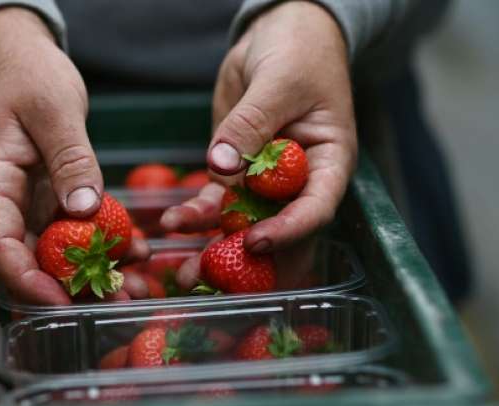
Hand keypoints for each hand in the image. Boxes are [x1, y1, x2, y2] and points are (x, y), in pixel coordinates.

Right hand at [0, 7, 146, 304]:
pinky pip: (76, 228)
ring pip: (57, 250)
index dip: (27, 279)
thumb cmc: (25, 73)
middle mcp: (9, 201)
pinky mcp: (53, 195)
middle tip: (118, 303)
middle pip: (30, 258)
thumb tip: (86, 211)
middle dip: (70, 287)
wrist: (18, 53)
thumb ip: (69, 159)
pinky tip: (137, 251)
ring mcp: (31, 201)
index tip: (62, 300)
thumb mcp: (52, 109)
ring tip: (137, 287)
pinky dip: (105, 242)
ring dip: (93, 272)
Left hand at [162, 1, 356, 262]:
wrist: (279, 33)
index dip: (287, 232)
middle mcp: (298, 181)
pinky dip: (194, 217)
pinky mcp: (235, 173)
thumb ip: (251, 125)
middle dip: (245, 261)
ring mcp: (265, 181)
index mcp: (328, 163)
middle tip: (210, 280)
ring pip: (241, 225)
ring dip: (212, 249)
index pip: (314, 208)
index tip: (255, 243)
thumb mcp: (279, 82)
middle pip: (277, 231)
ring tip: (181, 271)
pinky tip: (171, 227)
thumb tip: (221, 166)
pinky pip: (214, 204)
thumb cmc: (298, 52)